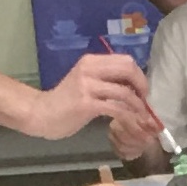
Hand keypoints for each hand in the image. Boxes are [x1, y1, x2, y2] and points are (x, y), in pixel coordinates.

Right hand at [32, 52, 163, 154]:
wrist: (42, 114)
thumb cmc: (65, 102)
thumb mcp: (86, 84)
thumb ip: (105, 81)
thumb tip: (131, 87)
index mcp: (91, 61)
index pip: (125, 60)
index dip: (139, 75)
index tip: (142, 91)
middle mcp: (90, 69)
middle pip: (128, 69)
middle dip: (142, 86)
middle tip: (144, 102)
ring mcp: (87, 86)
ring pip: (124, 92)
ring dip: (138, 107)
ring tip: (142, 118)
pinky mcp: (86, 104)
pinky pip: (116, 109)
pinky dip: (129, 118)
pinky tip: (134, 125)